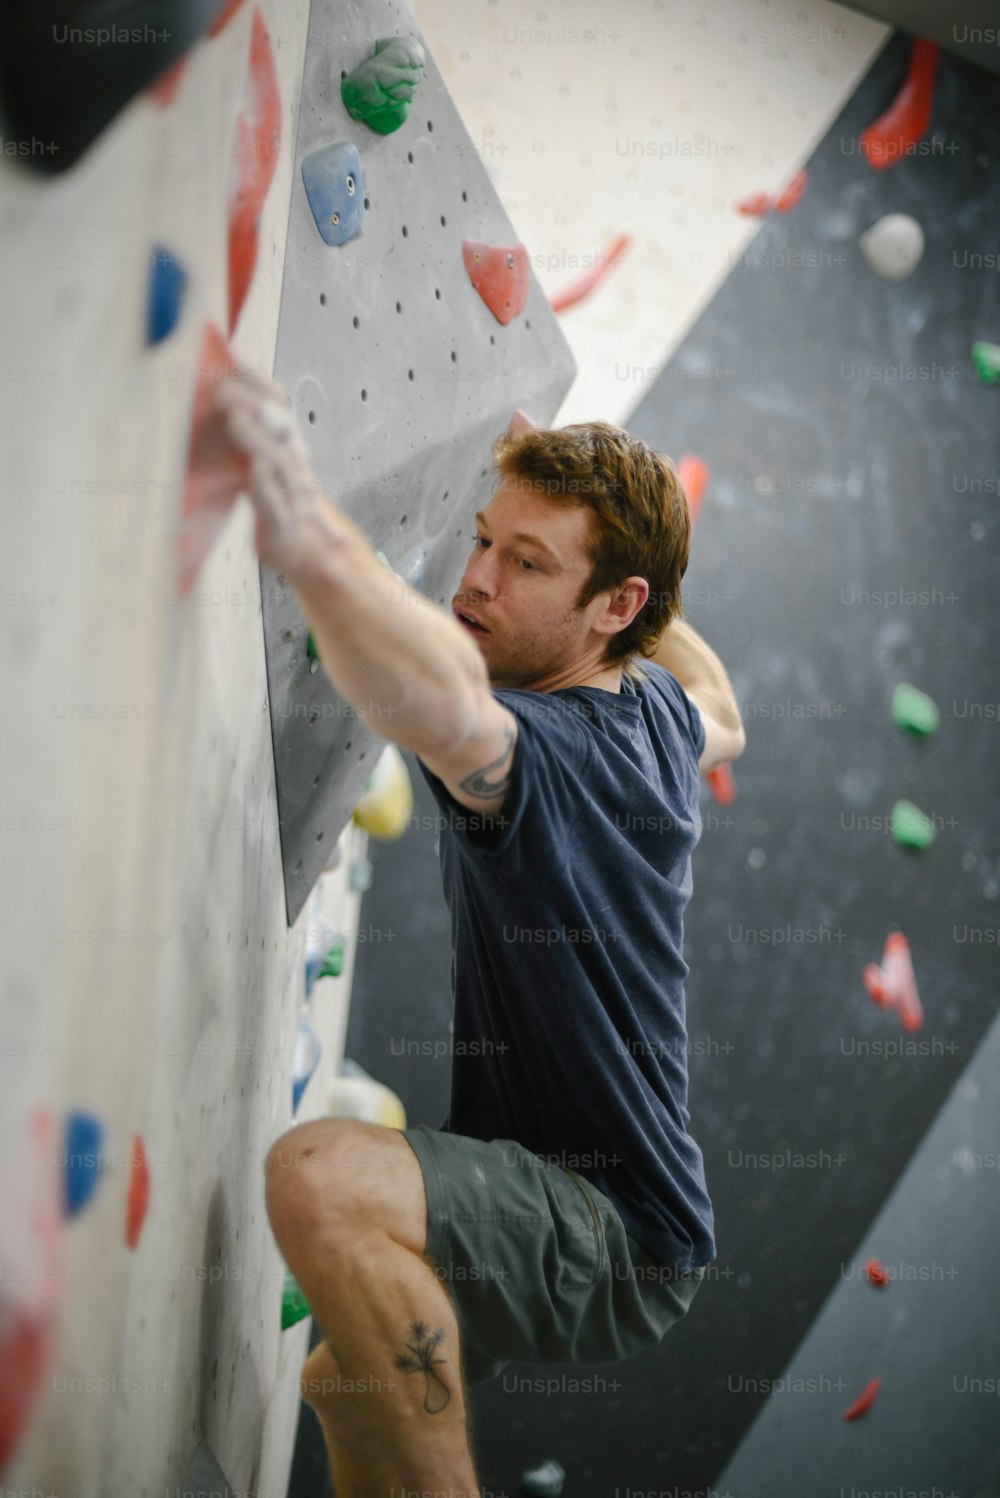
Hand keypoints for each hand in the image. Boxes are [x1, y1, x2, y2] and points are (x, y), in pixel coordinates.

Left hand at [215, 365, 328, 576]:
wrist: (311, 549)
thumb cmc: (281, 501)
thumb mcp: (265, 459)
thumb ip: (247, 428)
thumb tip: (217, 390)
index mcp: (286, 445)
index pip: (278, 405)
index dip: (258, 383)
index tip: (234, 363)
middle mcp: (293, 464)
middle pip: (280, 428)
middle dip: (254, 405)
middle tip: (224, 391)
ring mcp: (291, 495)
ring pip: (279, 462)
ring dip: (257, 440)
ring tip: (236, 422)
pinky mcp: (283, 525)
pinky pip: (276, 504)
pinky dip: (266, 488)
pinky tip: (255, 472)